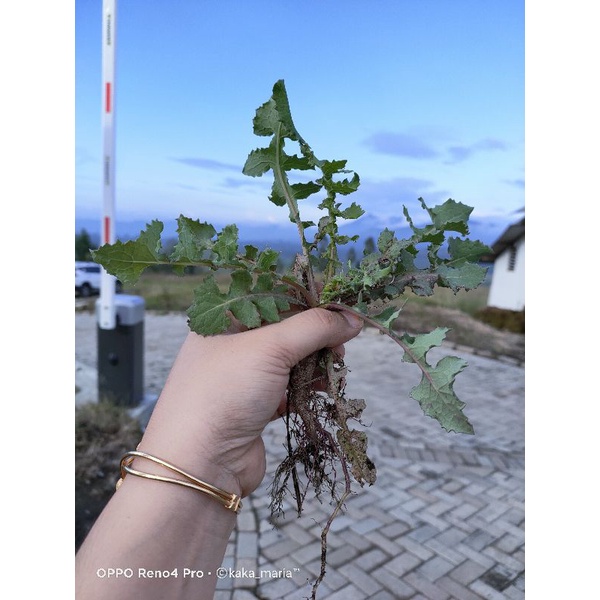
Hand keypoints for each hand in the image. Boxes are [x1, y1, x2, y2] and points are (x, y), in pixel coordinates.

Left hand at [138, 307, 362, 497]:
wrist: (199, 467)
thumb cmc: (225, 393)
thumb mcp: (270, 347)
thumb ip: (314, 328)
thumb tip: (352, 318)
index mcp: (223, 321)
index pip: (273, 297)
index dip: (309, 299)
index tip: (341, 306)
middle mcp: (230, 346)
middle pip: (285, 329)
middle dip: (316, 335)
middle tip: (342, 344)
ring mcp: (242, 378)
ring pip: (290, 359)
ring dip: (315, 362)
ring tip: (336, 368)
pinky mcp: (254, 407)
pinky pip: (289, 388)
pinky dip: (307, 387)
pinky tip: (322, 390)